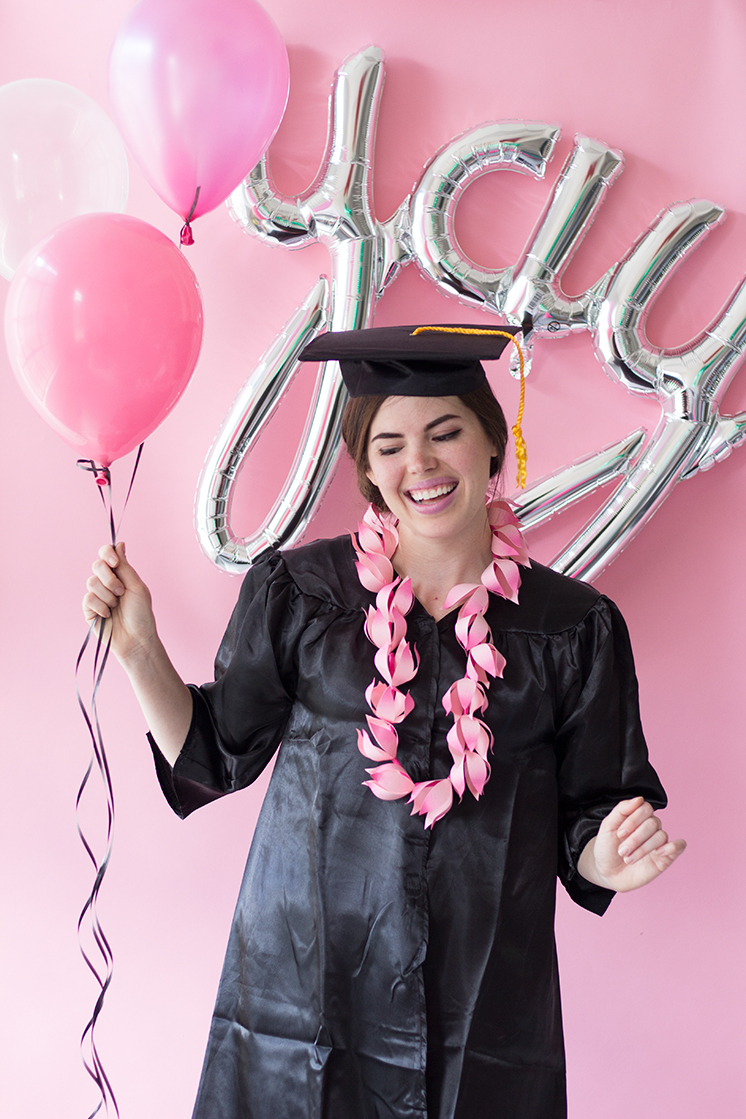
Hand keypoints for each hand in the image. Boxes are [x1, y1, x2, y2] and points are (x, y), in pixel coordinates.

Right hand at [83, 542, 157, 664]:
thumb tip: (119, 543)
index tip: (115, 563)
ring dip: (108, 595)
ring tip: (116, 607)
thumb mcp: (136, 587)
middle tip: (121, 592)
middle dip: (109, 579)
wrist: (136, 638)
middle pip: (96, 565)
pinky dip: (101, 607)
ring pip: (91, 582)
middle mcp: (106, 582)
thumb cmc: (141, 614)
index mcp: (119, 574)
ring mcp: (96, 595)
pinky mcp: (88, 609)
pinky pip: (88, 598)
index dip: (107, 554)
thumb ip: (125, 566)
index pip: (106, 554)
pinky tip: (108, 615)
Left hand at [579, 796, 685, 891]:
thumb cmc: (607, 848)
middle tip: (622, 851)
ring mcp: (658, 842)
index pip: (645, 808)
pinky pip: (679, 846)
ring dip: (643, 848)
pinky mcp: (665, 858)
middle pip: (653, 823)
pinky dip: (674, 847)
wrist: (607, 872)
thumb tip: (639, 799)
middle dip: (635, 838)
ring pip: (661, 836)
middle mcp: (651, 828)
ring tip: (628, 859)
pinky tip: (659, 852)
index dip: (633, 820)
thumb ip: (621, 810)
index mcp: (638, 817)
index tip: (619, 834)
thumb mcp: (608, 827)